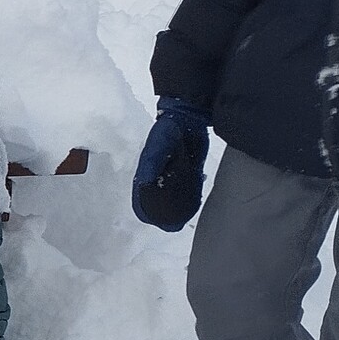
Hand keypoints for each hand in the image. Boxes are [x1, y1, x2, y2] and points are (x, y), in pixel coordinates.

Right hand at [131, 98, 211, 231]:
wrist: (187, 115)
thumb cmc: (167, 129)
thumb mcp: (157, 145)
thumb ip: (151, 162)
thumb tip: (144, 182)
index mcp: (148, 171)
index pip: (143, 195)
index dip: (146, 210)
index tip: (155, 222)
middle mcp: (160, 174)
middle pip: (159, 198)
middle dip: (164, 212)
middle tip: (174, 224)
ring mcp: (174, 171)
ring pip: (174, 194)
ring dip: (179, 205)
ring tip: (185, 218)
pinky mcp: (189, 168)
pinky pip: (189, 186)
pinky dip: (191, 195)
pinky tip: (196, 202)